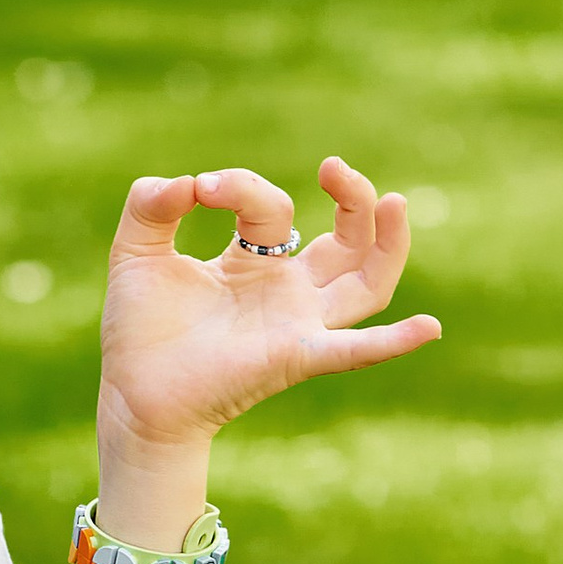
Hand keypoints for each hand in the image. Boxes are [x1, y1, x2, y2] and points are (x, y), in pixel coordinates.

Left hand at [94, 156, 439, 467]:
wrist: (134, 397)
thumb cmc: (140, 330)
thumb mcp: (135, 253)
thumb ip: (150, 206)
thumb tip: (185, 183)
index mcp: (253, 263)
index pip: (269, 209)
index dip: (239, 187)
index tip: (197, 189)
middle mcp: (287, 292)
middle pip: (347, 242)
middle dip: (353, 199)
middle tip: (334, 166)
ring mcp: (297, 324)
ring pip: (366, 285)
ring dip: (386, 244)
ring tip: (396, 201)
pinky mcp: (293, 358)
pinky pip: (352, 351)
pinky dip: (393, 342)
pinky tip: (428, 327)